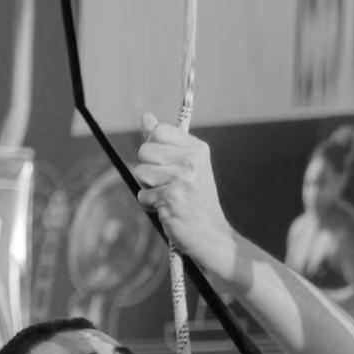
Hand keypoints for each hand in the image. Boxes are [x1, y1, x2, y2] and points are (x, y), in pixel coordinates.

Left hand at [134, 112, 232, 268]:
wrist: (212, 236)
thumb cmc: (196, 201)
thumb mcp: (186, 167)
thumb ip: (164, 142)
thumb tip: (146, 116)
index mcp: (197, 150)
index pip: (158, 131)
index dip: (155, 148)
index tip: (168, 164)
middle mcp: (192, 162)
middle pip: (145, 151)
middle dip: (150, 170)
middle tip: (170, 186)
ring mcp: (181, 180)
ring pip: (141, 172)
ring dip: (149, 189)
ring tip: (169, 198)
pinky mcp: (171, 199)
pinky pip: (143, 195)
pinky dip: (151, 206)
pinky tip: (168, 210)